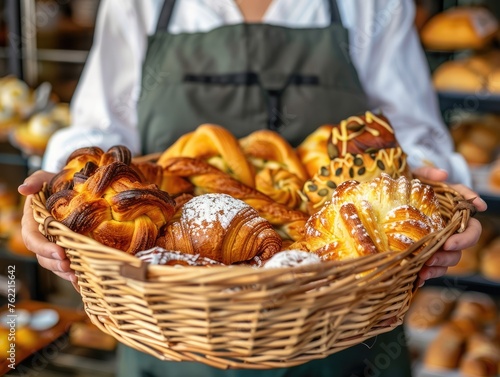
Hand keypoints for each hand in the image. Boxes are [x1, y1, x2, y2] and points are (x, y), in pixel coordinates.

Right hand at [18, 171, 75, 282]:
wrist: (77, 187)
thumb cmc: (58, 182)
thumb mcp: (47, 178)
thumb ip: (35, 181)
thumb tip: (23, 189)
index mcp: (33, 222)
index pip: (33, 239)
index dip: (43, 248)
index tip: (60, 252)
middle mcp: (42, 236)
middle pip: (42, 256)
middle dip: (55, 263)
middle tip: (69, 267)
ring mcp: (54, 244)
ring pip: (54, 263)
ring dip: (63, 271)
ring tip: (76, 275)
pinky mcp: (68, 248)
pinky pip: (67, 264)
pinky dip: (73, 273)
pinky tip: (82, 280)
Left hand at [412, 166, 486, 285]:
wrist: (391, 193)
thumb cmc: (409, 184)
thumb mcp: (416, 175)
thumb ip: (429, 173)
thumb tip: (443, 174)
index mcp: (455, 215)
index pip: (472, 227)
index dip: (466, 236)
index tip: (450, 241)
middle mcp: (450, 230)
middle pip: (460, 248)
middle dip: (449, 254)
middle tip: (433, 256)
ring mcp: (437, 242)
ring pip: (447, 260)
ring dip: (438, 267)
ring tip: (423, 270)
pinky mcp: (424, 252)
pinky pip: (431, 268)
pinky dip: (426, 275)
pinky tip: (417, 280)